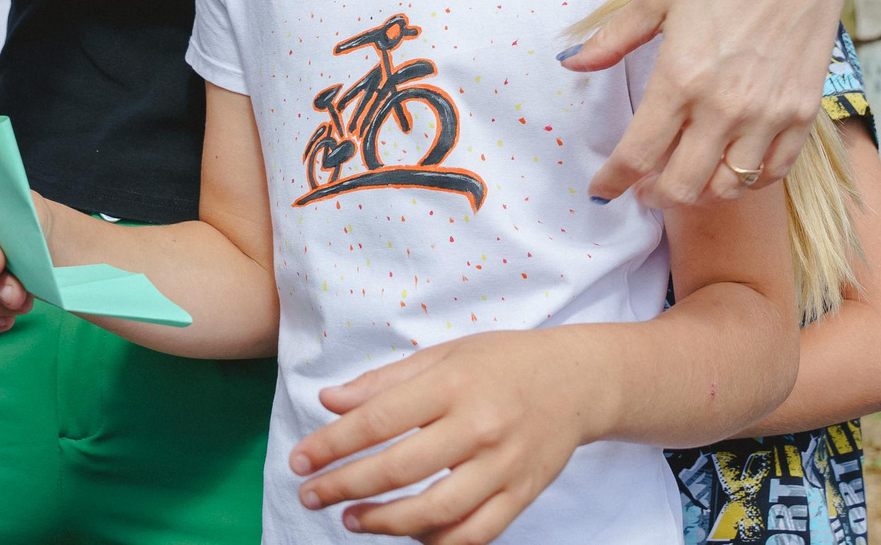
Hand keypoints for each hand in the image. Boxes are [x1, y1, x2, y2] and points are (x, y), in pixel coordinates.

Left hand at [292, 332, 605, 544]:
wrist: (579, 381)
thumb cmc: (504, 362)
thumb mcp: (445, 355)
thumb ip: (385, 381)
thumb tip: (329, 401)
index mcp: (454, 383)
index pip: (379, 420)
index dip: (332, 444)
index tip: (300, 461)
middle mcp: (479, 426)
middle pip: (399, 469)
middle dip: (345, 486)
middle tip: (311, 495)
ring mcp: (503, 465)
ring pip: (434, 511)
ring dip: (384, 523)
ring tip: (351, 520)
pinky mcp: (521, 494)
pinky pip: (474, 534)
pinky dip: (436, 542)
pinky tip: (408, 534)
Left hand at [566, 0, 843, 206]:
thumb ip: (613, 37)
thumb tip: (572, 62)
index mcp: (680, 78)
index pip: (637, 155)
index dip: (612, 182)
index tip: (601, 190)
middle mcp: (723, 107)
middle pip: (681, 186)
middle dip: (653, 196)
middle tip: (643, 188)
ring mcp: (766, 115)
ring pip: (727, 188)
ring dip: (700, 193)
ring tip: (686, 177)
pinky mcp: (801, 114)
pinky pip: (773, 173)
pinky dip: (748, 181)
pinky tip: (732, 167)